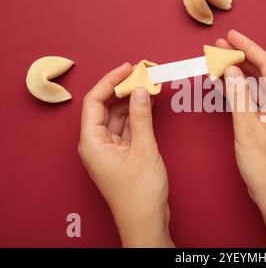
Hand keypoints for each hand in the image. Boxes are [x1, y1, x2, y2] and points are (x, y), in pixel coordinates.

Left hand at [78, 63, 172, 247]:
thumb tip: (139, 91)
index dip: (110, 81)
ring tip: (148, 86)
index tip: (127, 68)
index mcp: (92, 142)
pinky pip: (128, 128)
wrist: (146, 221)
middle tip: (142, 74)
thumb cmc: (139, 193)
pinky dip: (138, 116)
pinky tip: (149, 105)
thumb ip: (141, 118)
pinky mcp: (123, 154)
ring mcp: (110, 149)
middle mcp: (97, 144)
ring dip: (132, 102)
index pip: (94, 101)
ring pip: (118, 117)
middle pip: (106, 107)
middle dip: (123, 90)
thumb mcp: (143, 150)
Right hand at [216, 30, 265, 246]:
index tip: (231, 35)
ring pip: (256, 85)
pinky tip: (224, 84)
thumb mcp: (248, 127)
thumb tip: (229, 69)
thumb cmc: (265, 165)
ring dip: (238, 73)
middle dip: (240, 57)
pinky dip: (239, 91)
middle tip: (218, 47)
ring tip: (217, 61)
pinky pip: (253, 100)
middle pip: (262, 72)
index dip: (248, 47)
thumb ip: (238, 95)